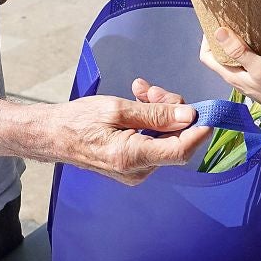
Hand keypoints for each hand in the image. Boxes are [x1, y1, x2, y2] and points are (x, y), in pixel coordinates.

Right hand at [39, 92, 210, 184]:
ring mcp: (135, 171)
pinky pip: (154, 141)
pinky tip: (138, 102)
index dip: (198, 131)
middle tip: (151, 90)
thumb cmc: (78, 121)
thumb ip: (155, 114)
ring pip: (165, 138)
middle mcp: (137, 171)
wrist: (53, 135)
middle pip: (174, 140)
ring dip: (159, 112)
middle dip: (171, 110)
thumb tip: (189, 115)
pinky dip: (151, 121)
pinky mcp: (133, 166)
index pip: (180, 150)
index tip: (207, 111)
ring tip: (141, 91)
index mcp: (131, 158)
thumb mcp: (117, 109)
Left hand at [199, 27, 260, 122]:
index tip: (214, 24)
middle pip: (223, 53)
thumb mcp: (258, 67)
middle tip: (233, 18)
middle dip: (226, 35)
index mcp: (232, 75)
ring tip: (254, 24)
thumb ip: (238, 51)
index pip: (207, 57)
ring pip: (242, 53)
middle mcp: (239, 75)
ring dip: (248, 38)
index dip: (206, 40)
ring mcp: (252, 75)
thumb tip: (218, 32)